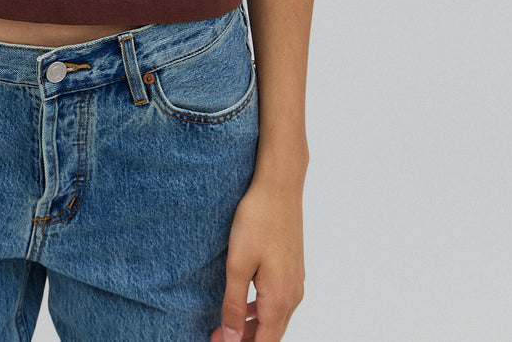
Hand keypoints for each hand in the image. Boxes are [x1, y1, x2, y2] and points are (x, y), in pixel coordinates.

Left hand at [211, 172, 305, 341]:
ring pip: (275, 317)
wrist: (280, 186)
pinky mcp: (293, 268)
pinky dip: (260, 309)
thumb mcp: (238, 263)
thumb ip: (233, 304)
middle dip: (244, 339)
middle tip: (216, 335)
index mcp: (280, 298)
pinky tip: (244, 303)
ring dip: (251, 326)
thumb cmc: (258, 220)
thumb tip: (231, 337)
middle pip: (271, 333)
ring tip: (225, 325)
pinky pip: (278, 300)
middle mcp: (293, 294)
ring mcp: (296, 281)